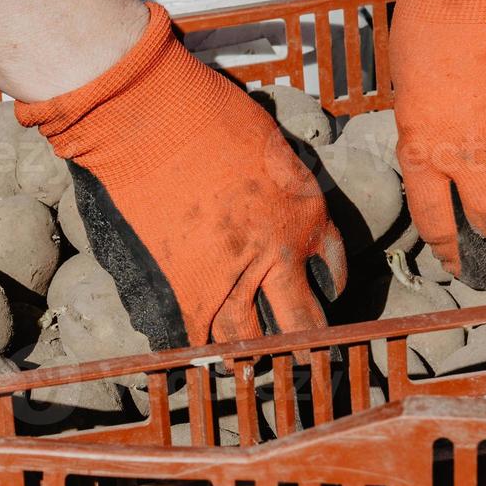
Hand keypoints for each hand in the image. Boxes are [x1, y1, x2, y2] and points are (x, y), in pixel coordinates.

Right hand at [17, 4, 346, 347]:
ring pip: (252, 340)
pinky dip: (202, 353)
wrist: (153, 118)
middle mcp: (278, 254)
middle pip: (304, 322)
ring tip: (257, 374)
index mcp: (305, 212)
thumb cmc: (208, 112)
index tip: (325, 293)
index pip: (333, 265)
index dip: (331, 284)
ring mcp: (232, 275)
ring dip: (257, 360)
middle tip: (311, 363)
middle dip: (310, 347)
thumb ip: (279, 177)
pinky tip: (204, 362)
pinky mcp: (186, 285)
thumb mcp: (268, 141)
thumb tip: (272, 189)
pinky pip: (201, 335)